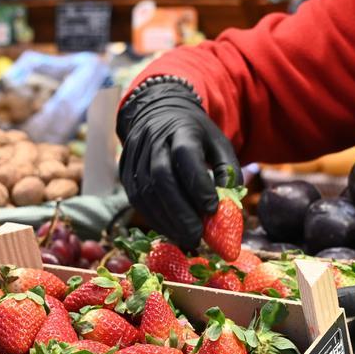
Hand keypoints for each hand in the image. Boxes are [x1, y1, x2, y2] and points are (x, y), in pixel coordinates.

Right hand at [117, 80, 240, 249]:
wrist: (160, 114)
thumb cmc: (196, 135)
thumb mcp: (219, 144)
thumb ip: (228, 171)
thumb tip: (229, 206)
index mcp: (181, 129)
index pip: (185, 154)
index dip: (198, 184)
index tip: (212, 209)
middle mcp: (153, 140)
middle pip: (161, 177)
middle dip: (180, 211)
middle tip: (197, 235)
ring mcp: (135, 155)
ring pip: (145, 192)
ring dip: (166, 221)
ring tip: (186, 239)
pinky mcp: (125, 171)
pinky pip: (136, 199)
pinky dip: (155, 219)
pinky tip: (171, 231)